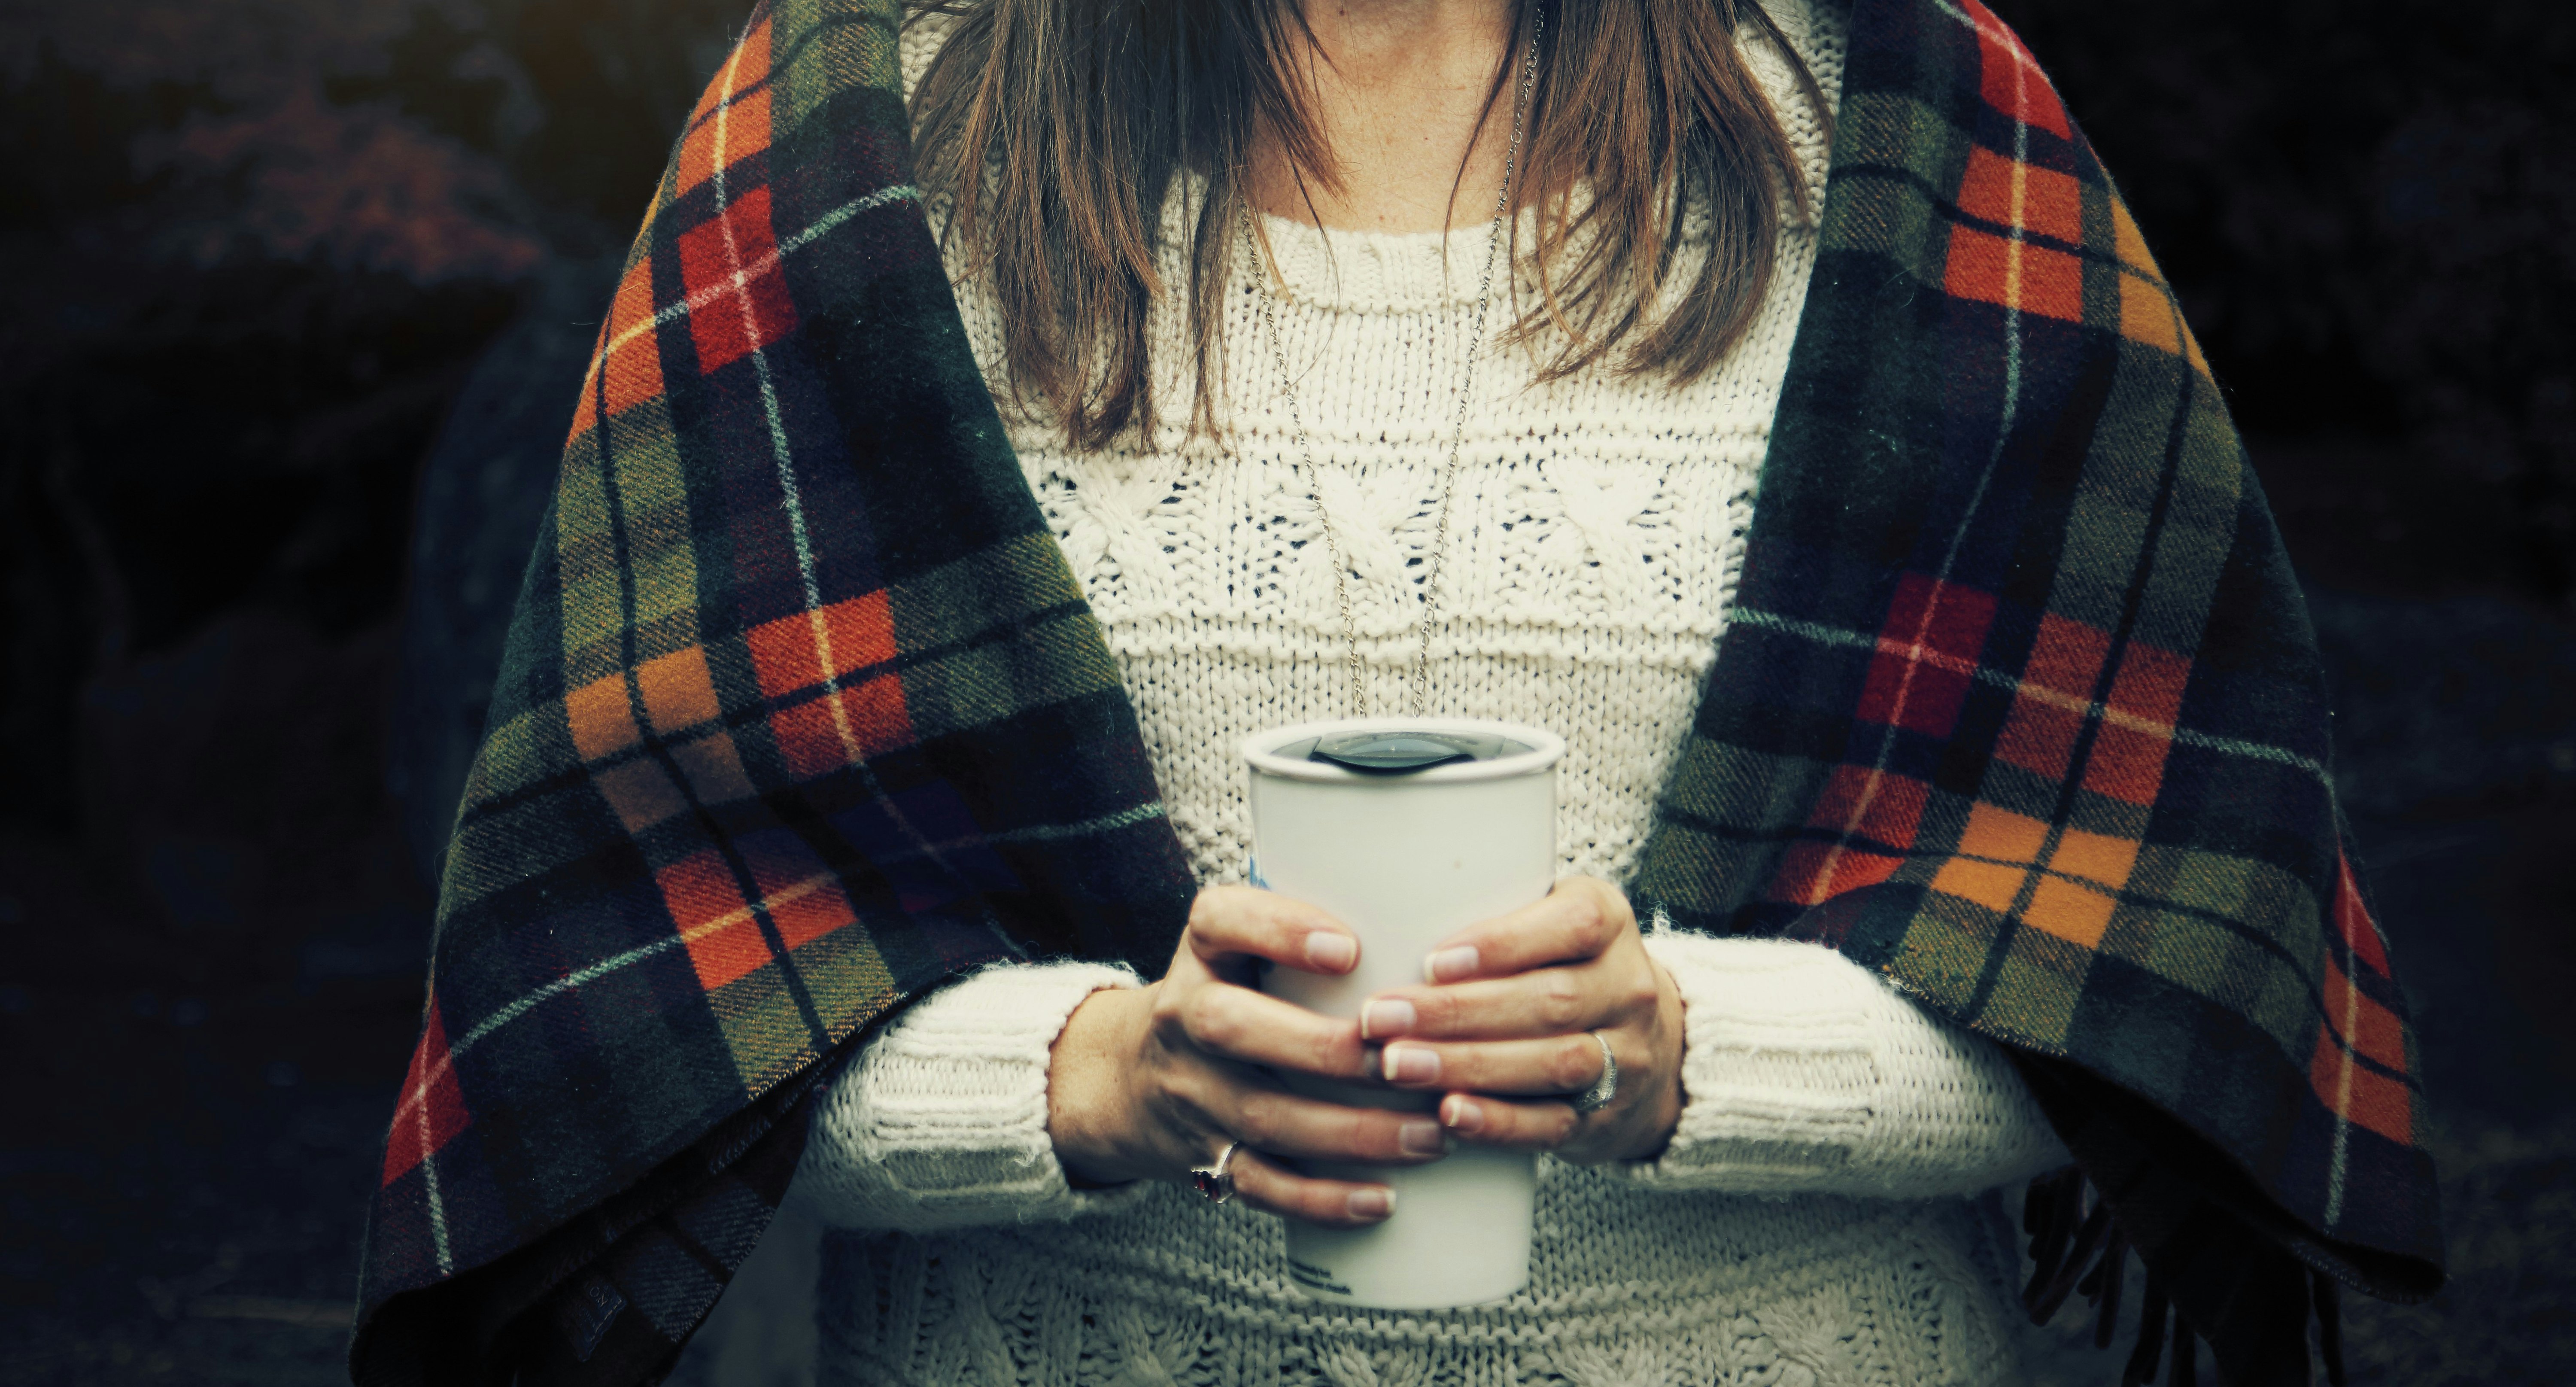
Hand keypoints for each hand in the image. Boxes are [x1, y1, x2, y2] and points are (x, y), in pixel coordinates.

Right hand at [1045, 886, 1444, 1227]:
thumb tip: (1435, 903)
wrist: (1128, 1078)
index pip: (1221, 920)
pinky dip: (1323, 1198)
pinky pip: (1261, 1184)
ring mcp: (1192, 1092)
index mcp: (1202, 950)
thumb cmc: (1228, 993)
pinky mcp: (1205, 1155)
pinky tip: (1383, 1199)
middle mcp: (1184, 1016)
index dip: (1279, 930)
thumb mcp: (1240, 942)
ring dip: (1353, 1131)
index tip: (1350, 947)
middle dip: (1326, 1050)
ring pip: (1263, 1115)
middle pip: (1235, 1028)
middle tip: (1411, 1061)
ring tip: (1434, 1134)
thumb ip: (1308, 923)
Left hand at [1353, 877, 1684, 1163]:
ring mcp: (1625, 1057)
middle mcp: (1627, 988)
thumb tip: (1394, 922)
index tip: (1432, 962)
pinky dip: (1498, 1122)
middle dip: (1457, 1012)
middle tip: (1380, 1018)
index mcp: (1609, 921)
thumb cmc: (1564, 965)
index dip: (1502, 944)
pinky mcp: (1606, 1117)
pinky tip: (1448, 1114)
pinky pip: (1553, 1123)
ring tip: (1397, 1064)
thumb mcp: (1549, 919)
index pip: (1571, 925)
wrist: (1649, 1047)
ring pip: (1552, 1063)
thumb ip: (1495, 915)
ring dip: (1467, 1066)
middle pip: (1549, 1001)